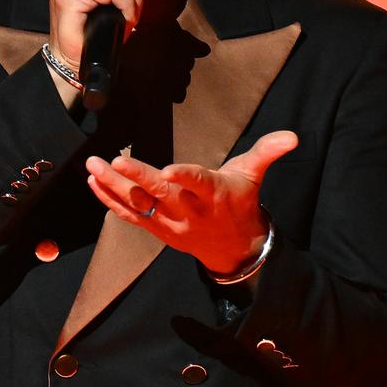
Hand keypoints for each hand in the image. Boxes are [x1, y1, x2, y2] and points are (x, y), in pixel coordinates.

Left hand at [86, 131, 297, 273]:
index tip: (168, 169)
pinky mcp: (156, 230)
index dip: (184, 177)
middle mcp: (189, 211)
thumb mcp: (254, 175)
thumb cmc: (240, 202)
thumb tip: (293, 136)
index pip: (198, 183)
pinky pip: (129, 216)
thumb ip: (267, 152)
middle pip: (160, 194)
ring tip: (92, 167)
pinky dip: (109, 201)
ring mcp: (170, 223)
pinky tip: (93, 183)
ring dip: (113, 187)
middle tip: (113, 160)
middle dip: (135, 178)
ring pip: (138, 206)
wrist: (234, 249)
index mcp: (213, 193)